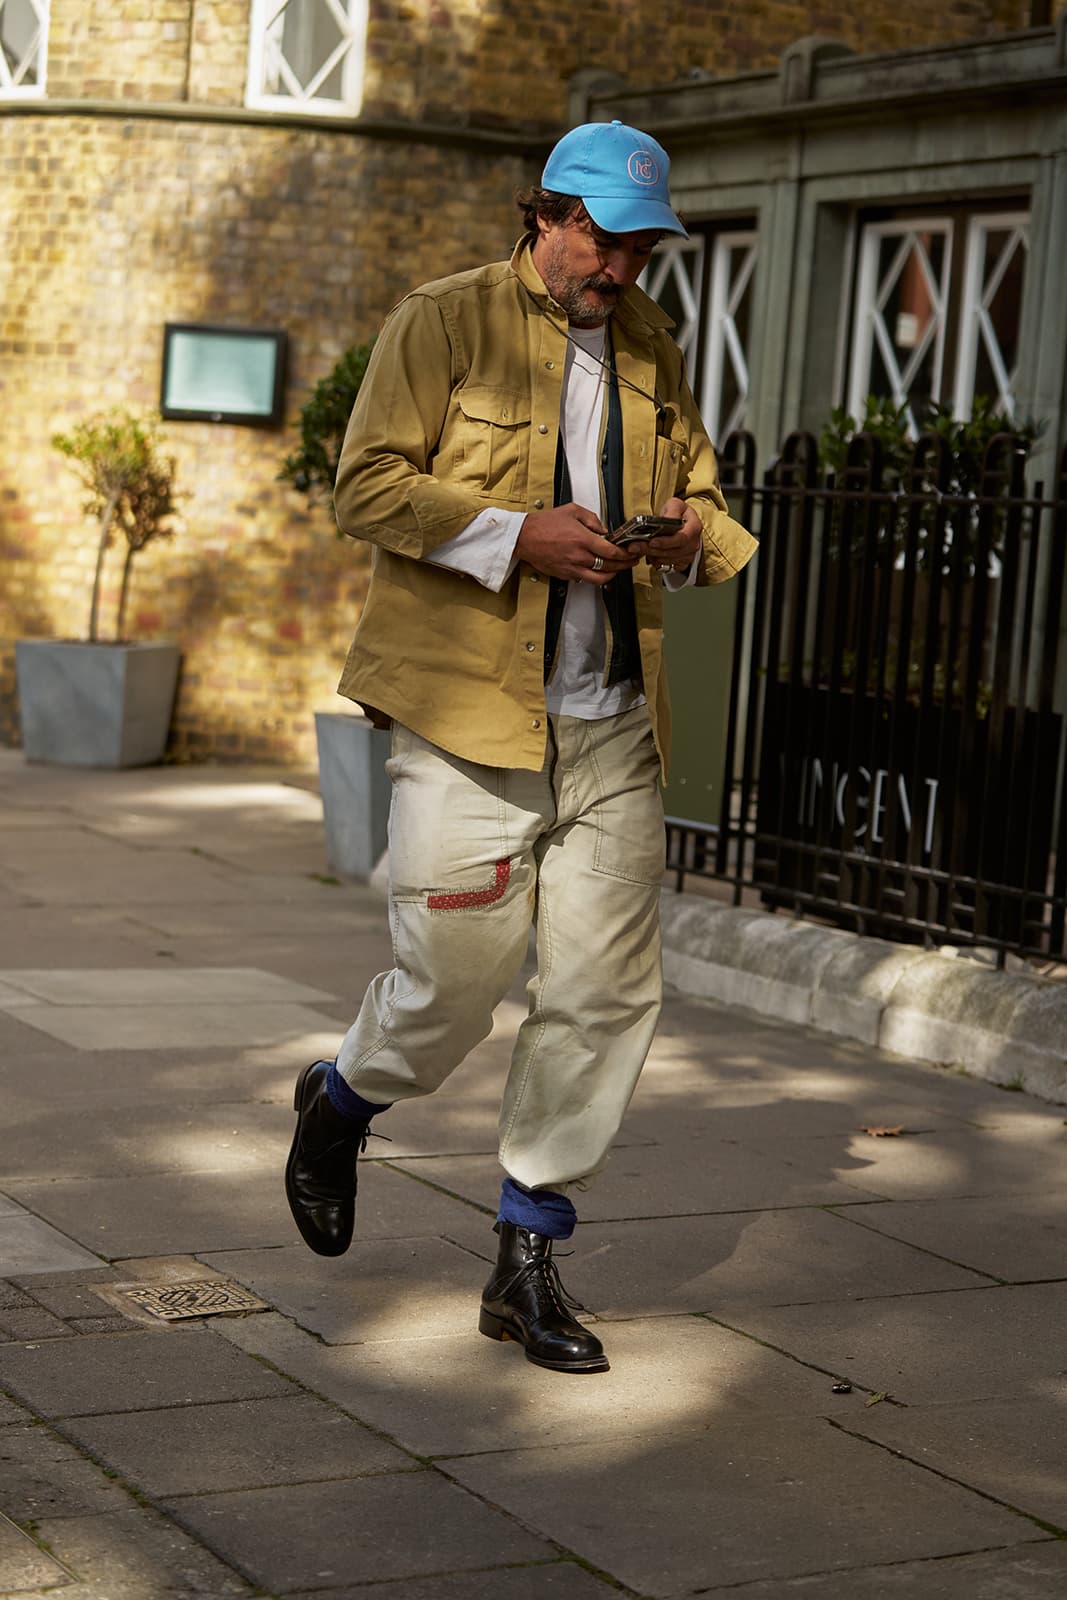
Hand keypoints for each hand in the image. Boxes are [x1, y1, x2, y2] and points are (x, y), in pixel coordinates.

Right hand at [516, 502, 640, 584]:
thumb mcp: (572, 510)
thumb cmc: (544, 524)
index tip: (630, 552)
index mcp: (583, 539)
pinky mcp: (566, 575)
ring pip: (600, 578)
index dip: (625, 554)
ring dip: (613, 574)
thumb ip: (592, 519)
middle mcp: (579, 556)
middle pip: (610, 566)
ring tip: (619, 569)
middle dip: (625, 564)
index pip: (612, 551)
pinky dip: (597, 577)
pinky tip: (601, 572)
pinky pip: (587, 580)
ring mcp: (573, 568)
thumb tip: (603, 529)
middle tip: (631, 561)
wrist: (524, 538)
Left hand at [644, 498, 702, 574]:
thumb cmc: (679, 514)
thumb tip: (666, 520)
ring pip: (668, 560)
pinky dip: (656, 562)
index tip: (652, 541)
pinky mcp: (682, 563)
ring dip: (651, 556)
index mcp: (694, 528)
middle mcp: (693, 544)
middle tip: (635, 546)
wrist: (683, 523)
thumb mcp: (676, 505)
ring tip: (638, 549)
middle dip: (652, 550)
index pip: (681, 538)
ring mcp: (689, 555)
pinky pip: (668, 567)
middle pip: (672, 551)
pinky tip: (649, 555)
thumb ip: (672, 511)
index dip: (666, 542)